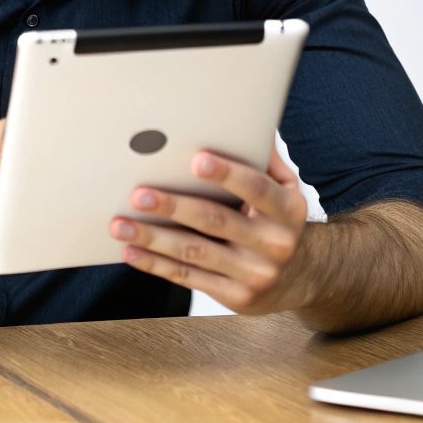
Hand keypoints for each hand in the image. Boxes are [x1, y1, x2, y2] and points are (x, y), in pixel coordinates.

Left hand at [110, 144, 309, 311]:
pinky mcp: (235, 296)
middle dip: (174, 206)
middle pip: (216, 221)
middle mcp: (274, 243)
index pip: (256, 188)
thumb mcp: (286, 189)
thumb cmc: (279, 220)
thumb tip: (240, 126)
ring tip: (120, 224)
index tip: (196, 160)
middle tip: (139, 194)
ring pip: (195, 253)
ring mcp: (254, 273)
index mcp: (287, 210)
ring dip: (153, 238)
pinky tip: (131, 250)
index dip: (227, 174)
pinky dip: (156, 264)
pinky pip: (188, 278)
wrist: (301, 277)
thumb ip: (264, 159)